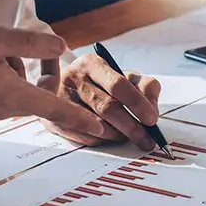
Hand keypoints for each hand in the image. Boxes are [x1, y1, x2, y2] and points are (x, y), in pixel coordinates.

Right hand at [0, 23, 104, 136]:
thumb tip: (62, 46)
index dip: (80, 119)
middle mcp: (0, 112)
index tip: (100, 130)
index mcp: (11, 97)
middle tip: (35, 41)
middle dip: (40, 70)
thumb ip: (32, 44)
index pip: (55, 110)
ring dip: (14, 70)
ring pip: (15, 92)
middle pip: (36, 94)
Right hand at [37, 56, 161, 150]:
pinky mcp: (52, 120)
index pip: (118, 84)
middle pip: (107, 107)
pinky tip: (109, 139)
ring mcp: (60, 100)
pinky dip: (102, 141)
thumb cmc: (101, 84)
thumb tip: (153, 108)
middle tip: (146, 139)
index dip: (137, 103)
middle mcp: (73, 78)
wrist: (65, 88)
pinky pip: (84, 137)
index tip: (152, 119)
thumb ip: (144, 86)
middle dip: (131, 126)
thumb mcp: (124, 77)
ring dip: (117, 135)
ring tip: (128, 137)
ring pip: (96, 125)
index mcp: (92, 63)